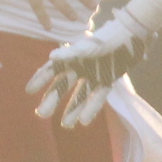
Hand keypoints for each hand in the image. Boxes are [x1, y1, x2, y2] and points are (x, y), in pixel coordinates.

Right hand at [30, 11, 150, 126]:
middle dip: (53, 99)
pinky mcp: (107, 80)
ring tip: (65, 124)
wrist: (132, 36)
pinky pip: (97, 96)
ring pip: (80, 95)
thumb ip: (71, 53)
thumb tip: (50, 57)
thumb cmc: (108, 38)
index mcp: (72, 57)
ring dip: (72, 109)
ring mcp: (93, 75)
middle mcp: (80, 68)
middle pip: (63, 86)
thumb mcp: (89, 46)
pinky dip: (91, 107)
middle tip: (42, 114)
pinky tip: (84, 121)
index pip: (52, 70)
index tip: (29, 91)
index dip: (40, 79)